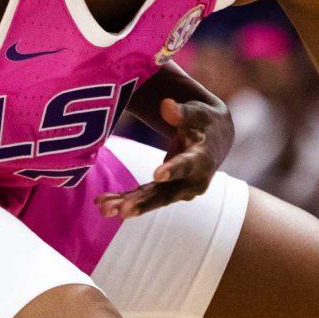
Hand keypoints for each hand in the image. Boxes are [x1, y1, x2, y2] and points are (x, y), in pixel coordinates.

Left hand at [99, 96, 232, 218]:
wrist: (215, 141)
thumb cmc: (204, 122)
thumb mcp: (198, 113)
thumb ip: (183, 112)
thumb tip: (167, 105)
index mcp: (203, 159)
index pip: (188, 165)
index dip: (174, 170)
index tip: (158, 174)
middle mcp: (192, 182)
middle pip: (167, 193)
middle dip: (144, 202)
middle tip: (124, 211)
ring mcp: (179, 190)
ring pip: (152, 199)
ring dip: (129, 205)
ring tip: (105, 210)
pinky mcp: (166, 192)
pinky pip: (144, 197)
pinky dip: (125, 200)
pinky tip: (103, 204)